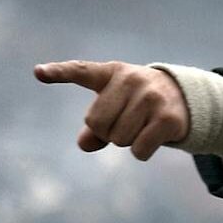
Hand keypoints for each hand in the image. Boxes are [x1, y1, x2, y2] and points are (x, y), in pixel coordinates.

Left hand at [34, 60, 189, 159]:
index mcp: (111, 73)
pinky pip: (138, 150)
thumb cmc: (137, 103)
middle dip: (107, 131)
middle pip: (97, 124)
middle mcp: (130, 79)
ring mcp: (150, 97)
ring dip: (127, 141)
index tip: (37, 72)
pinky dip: (142, 152)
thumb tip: (84, 144)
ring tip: (142, 124)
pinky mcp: (167, 118)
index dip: (58, 73)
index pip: (80, 71)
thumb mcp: (113, 107)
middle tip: (126, 120)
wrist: (184, 98)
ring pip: (118, 139)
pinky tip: (153, 137)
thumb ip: (93, 127)